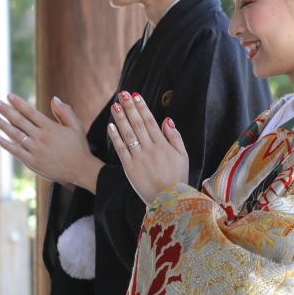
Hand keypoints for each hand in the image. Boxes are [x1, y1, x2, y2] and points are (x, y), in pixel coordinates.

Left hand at [0, 94, 104, 192]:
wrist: (80, 170)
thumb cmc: (78, 147)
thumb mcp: (76, 126)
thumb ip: (65, 111)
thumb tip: (54, 98)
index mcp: (50, 127)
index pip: (30, 112)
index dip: (19, 103)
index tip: (9, 96)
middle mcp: (40, 137)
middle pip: (20, 121)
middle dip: (6, 110)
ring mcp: (35, 150)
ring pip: (15, 135)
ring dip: (3, 125)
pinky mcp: (32, 162)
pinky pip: (16, 151)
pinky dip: (6, 145)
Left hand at [107, 91, 188, 205]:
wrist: (169, 201)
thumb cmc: (177, 177)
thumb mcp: (183, 156)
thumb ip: (175, 137)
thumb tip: (166, 120)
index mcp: (163, 145)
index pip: (150, 121)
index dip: (142, 107)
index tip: (135, 95)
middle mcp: (150, 149)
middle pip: (137, 123)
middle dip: (129, 107)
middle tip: (122, 93)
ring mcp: (138, 158)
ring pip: (128, 134)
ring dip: (120, 118)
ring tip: (114, 105)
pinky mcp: (129, 168)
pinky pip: (121, 149)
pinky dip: (115, 137)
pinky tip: (110, 125)